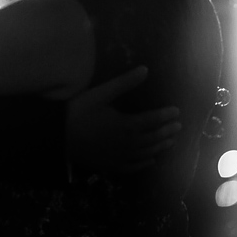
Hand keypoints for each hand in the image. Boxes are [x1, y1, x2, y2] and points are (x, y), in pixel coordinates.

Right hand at [66, 66, 180, 173]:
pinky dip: (144, 163)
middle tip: (179, 127)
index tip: (176, 111)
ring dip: (160, 147)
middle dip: (167, 131)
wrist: (57, 137)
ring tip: (171, 142)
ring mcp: (120, 157)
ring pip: (146, 153)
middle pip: (153, 138)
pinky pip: (133, 167)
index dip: (166, 115)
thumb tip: (145, 69)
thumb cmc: (78, 111)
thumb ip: (124, 83)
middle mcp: (128, 144)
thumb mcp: (100, 93)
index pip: (153, 120)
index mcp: (127, 125)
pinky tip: (150, 161)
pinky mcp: (110, 166)